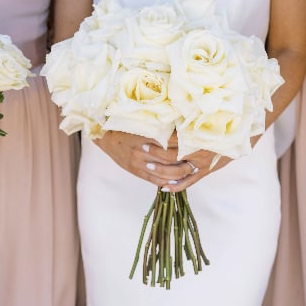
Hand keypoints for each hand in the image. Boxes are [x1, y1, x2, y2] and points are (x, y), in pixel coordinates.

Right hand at [94, 131, 230, 190]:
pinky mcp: (136, 171)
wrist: (106, 137)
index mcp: (146, 136)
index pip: (171, 143)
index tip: (197, 144)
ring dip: (179, 173)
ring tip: (191, 170)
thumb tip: (180, 126)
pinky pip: (155, 180)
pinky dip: (167, 182)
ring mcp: (138, 163)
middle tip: (199, 158)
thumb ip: (159, 127)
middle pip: (170, 159)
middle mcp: (142, 151)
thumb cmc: (125, 126)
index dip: (185, 145)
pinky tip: (177, 181)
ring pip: (164, 172)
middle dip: (186, 160)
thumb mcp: (142, 123)